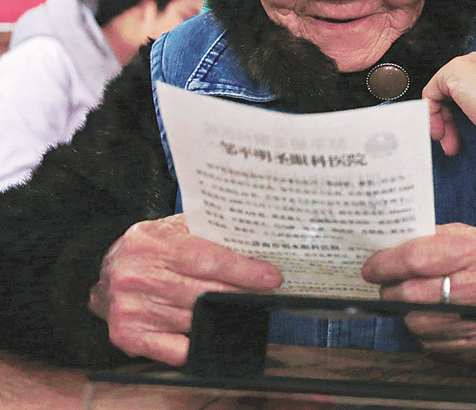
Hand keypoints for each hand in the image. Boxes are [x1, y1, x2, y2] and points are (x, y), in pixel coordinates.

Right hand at [88, 213, 282, 365]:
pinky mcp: (127, 334)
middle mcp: (138, 275)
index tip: (271, 277)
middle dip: (239, 293)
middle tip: (263, 293)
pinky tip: (210, 332)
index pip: (207, 259)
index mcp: (152, 243)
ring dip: (221, 316)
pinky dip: (196, 344)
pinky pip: (175, 349)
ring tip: (238, 307)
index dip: (243, 270)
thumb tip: (254, 240)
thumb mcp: (171, 228)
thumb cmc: (148, 249)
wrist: (102, 272)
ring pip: (195, 319)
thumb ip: (207, 231)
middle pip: (204, 292)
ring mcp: (131, 307)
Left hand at [361, 222, 475, 362]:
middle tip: (388, 285)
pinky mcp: (475, 350)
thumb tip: (395, 244)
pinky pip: (431, 344)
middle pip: (412, 294)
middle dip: (392, 290)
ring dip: (409, 313)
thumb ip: (439, 237)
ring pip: (417, 322)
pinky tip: (439, 320)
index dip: (387, 263)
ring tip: (419, 301)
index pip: (418, 257)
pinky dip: (427, 332)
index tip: (371, 266)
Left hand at [422, 47, 475, 155]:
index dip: (475, 109)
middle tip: (457, 142)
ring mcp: (471, 62)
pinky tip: (440, 132)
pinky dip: (433, 114)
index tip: (474, 129)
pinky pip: (433, 92)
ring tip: (449, 143)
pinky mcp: (454, 71)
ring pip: (448, 92)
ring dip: (446, 121)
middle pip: (464, 89)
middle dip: (458, 120)